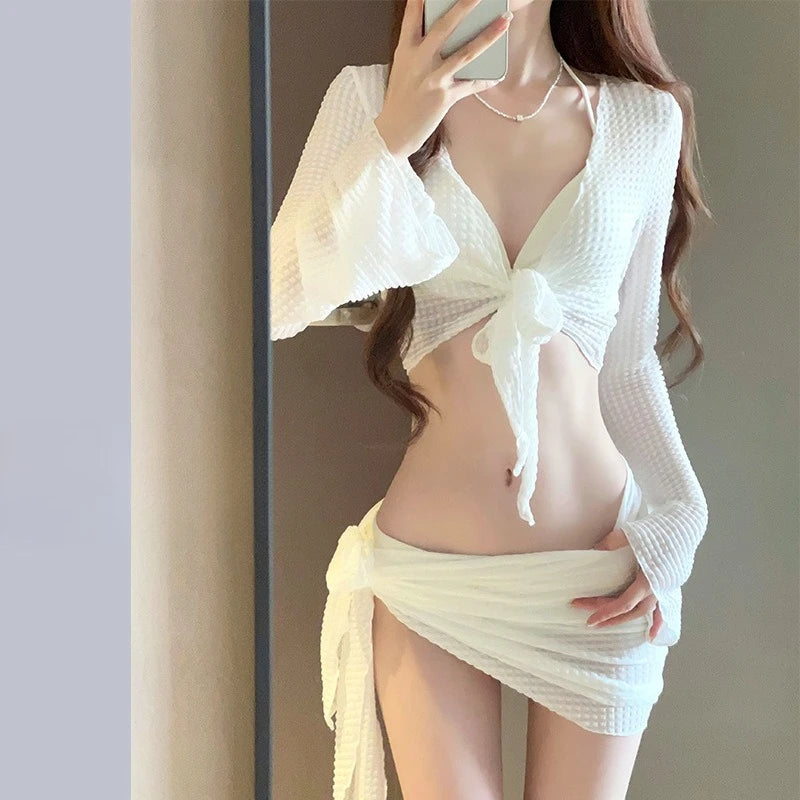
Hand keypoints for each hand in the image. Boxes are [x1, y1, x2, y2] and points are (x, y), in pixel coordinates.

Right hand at [375, 0, 512, 158]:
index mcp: (405, 50)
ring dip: (488, 35)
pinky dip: (484, 80)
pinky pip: (470, 85)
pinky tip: (496, 74)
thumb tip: (444, 36)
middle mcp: (419, 60)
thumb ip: (419, 50)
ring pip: (465, 52)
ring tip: (504, 20)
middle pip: (444, 27)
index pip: (412, 16)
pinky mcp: (444, 97)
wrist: (393, 132)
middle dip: (464, 6)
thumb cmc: (400, 100)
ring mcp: (433, 78)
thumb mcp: (403, 69)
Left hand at [570, 526, 663, 641]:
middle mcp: (657, 589)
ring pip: (644, 611)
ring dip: (625, 619)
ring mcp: (664, 588)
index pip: (624, 603)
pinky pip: (662, 608)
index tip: (589, 620)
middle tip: (588, 620)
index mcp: (648, 580)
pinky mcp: (667, 584)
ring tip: (607, 625)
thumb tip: (591, 551)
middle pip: (630, 610)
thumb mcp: (627, 535)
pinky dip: (657, 623)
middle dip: (609, 616)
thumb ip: (608, 544)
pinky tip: (651, 636)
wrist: (682, 525)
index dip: (606, 612)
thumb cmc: (655, 530)